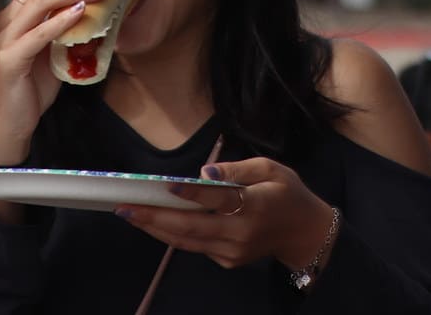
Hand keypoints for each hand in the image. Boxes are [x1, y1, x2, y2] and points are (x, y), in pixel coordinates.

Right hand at [0, 0, 107, 157]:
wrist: (10, 121)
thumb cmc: (32, 87)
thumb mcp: (53, 51)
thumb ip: (66, 30)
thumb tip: (99, 13)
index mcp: (15, 16)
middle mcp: (6, 21)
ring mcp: (5, 39)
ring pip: (39, 3)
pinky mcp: (10, 59)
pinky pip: (38, 35)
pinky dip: (60, 21)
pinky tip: (80, 13)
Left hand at [115, 157, 334, 269]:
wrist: (305, 234)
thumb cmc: (286, 194)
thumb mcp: (272, 169)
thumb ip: (239, 168)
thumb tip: (206, 173)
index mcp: (256, 205)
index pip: (219, 200)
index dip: (193, 194)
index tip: (167, 185)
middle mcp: (242, 233)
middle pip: (192, 226)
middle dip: (155, 217)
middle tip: (125, 206)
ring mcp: (233, 251)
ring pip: (187, 241)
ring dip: (154, 228)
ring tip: (128, 214)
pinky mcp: (227, 261)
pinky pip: (194, 246)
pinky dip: (171, 234)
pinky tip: (151, 222)